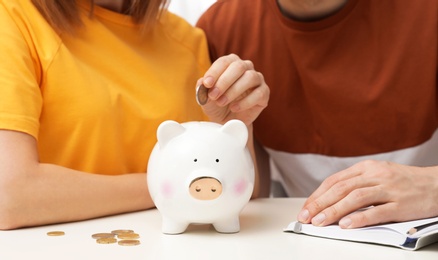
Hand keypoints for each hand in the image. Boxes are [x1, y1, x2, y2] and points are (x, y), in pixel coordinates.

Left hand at [198, 54, 268, 125]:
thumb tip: (201, 82)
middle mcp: (246, 67)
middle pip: (238, 67)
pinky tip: (234, 108)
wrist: (228, 121)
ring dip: (233, 91)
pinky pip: (258, 94)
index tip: (206, 84)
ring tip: (222, 102)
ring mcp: (257, 79)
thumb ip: (202, 90)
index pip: (224, 62)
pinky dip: (244, 102)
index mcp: (231, 63)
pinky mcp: (264, 92)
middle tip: (213, 95)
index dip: (214, 72)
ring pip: (249, 78)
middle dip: (224, 81)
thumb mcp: (206, 99)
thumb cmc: (217, 105)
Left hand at [297, 160, 437, 228]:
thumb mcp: (378, 175)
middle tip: (306, 216)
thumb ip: (356, 183)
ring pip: (356, 198)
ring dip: (335, 211)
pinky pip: (378, 211)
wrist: (437, 184)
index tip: (306, 207)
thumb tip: (329, 199)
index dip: (318, 194)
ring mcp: (389, 189)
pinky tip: (346, 225)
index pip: (335, 180)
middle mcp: (376, 175)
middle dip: (320, 203)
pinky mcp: (402, 205)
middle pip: (342, 188)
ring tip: (320, 222)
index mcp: (367, 167)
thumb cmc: (404, 182)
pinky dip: (360, 218)